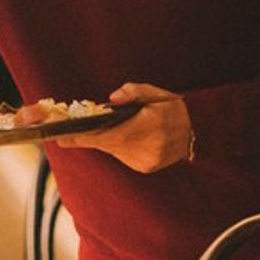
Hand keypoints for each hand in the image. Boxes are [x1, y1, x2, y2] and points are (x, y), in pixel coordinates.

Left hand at [54, 82, 192, 172]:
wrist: (197, 133)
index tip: (62, 137)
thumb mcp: (157, 93)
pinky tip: (117, 135)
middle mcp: (147, 148)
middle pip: (106, 143)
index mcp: (150, 127)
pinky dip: (115, 144)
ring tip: (90, 129)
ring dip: (102, 139)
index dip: (84, 137)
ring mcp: (146, 161)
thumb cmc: (172, 108)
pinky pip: (121, 154)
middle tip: (62, 133)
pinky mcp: (145, 168)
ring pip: (113, 149)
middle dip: (84, 137)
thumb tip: (112, 99)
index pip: (110, 134)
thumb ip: (134, 92)